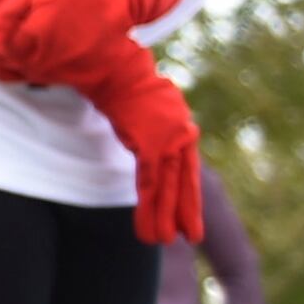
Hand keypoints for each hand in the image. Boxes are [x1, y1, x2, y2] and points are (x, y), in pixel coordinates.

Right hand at [76, 41, 204, 246]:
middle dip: (185, 211)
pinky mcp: (152, 146)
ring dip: (164, 217)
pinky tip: (150, 228)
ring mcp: (168, 141)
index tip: (189, 211)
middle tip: (191, 237)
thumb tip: (135, 119)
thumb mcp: (140, 97)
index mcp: (179, 124)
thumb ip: (144, 115)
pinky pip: (150, 185)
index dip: (188, 192)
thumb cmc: (119, 74)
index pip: (186, 166)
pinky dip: (149, 208)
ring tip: (162, 240)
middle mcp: (180, 134)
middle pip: (183, 181)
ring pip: (168, 189)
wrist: (111, 63)